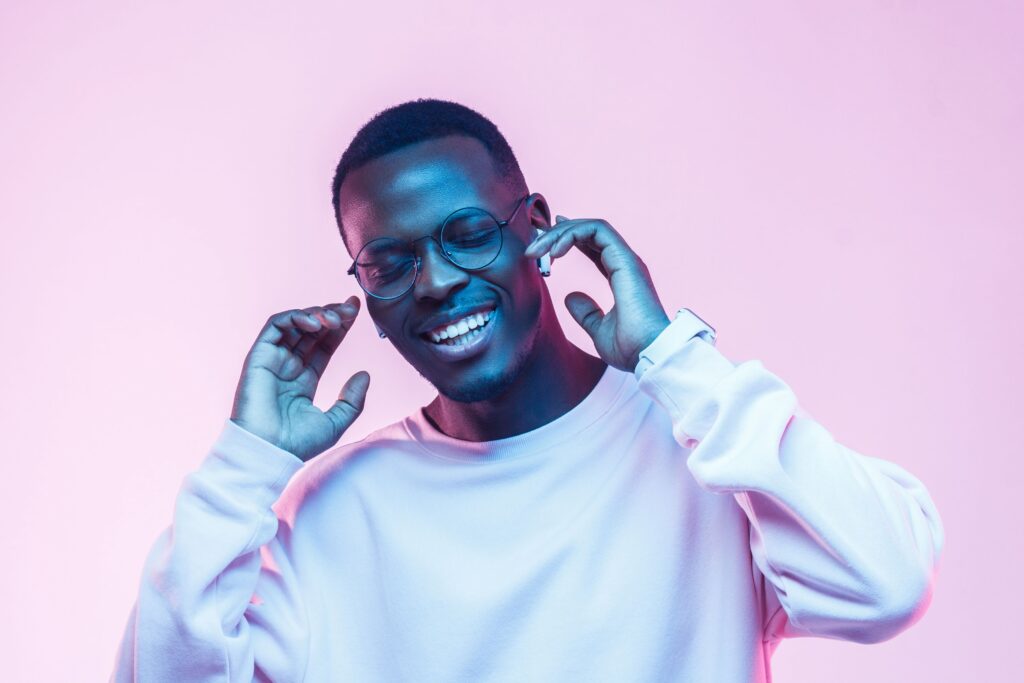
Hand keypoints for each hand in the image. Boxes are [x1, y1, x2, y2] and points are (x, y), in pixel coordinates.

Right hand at [230, 296, 369, 461]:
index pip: (324, 345)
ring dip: (316, 314)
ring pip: (294, 324)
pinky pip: (275, 326)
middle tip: (350, 309)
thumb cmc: (297, 444)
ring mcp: (273, 360)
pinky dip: (295, 317)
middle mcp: (288, 367)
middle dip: (332, 315)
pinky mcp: (259, 357)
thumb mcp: (336, 422)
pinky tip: (315, 322)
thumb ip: (352, 399)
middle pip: (312, 331)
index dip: (340, 327)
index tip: (355, 309)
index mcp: (304, 380)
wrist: (269, 452)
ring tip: (335, 319)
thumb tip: (364, 374)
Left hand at [523, 215, 670, 371]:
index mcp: (621, 276)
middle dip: (557, 236)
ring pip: (592, 227)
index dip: (570, 237)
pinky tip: (556, 250)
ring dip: (562, 233)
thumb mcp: (599, 330)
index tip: (547, 240)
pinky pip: (598, 231)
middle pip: (589, 233)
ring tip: (539, 250)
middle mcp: (625, 263)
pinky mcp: (625, 259)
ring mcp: (626, 259)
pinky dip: (574, 234)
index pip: (594, 245)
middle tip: (532, 251)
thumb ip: (587, 313)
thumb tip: (571, 297)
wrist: (649, 354)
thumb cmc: (631, 348)